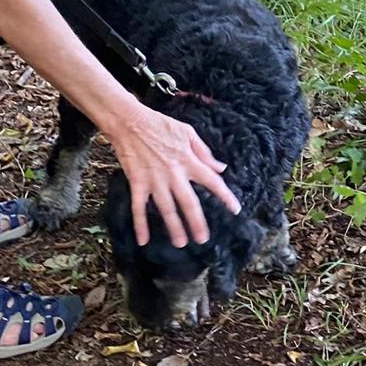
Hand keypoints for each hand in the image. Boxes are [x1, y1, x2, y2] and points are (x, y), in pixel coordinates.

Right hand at [107, 103, 240, 247]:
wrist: (130, 122)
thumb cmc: (160, 125)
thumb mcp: (188, 133)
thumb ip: (205, 153)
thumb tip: (221, 168)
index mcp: (189, 161)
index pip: (212, 182)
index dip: (225, 196)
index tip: (235, 210)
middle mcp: (174, 174)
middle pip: (189, 203)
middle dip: (197, 223)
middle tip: (203, 239)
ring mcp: (155, 180)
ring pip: (167, 209)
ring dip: (174, 227)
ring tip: (180, 243)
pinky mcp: (137, 183)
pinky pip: (139, 208)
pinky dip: (140, 225)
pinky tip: (143, 240)